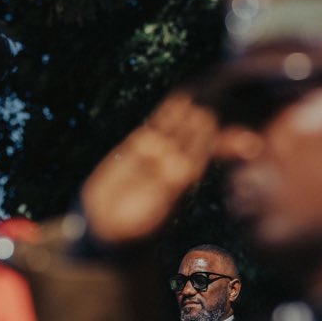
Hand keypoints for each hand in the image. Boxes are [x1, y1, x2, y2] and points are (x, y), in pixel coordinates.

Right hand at [81, 88, 217, 244]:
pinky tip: (177, 99)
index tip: (213, 120)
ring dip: (185, 113)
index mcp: (184, 180)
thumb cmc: (135, 226)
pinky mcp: (139, 147)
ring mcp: (159, 154)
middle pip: (191, 137)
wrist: (108, 226)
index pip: (201, 153)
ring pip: (176, 129)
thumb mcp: (156, 209)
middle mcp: (175, 165)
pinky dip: (166, 114)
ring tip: (195, 94)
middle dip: (200, 121)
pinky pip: (156, 127)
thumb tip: (183, 174)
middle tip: (209, 101)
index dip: (206, 136)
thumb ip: (170, 189)